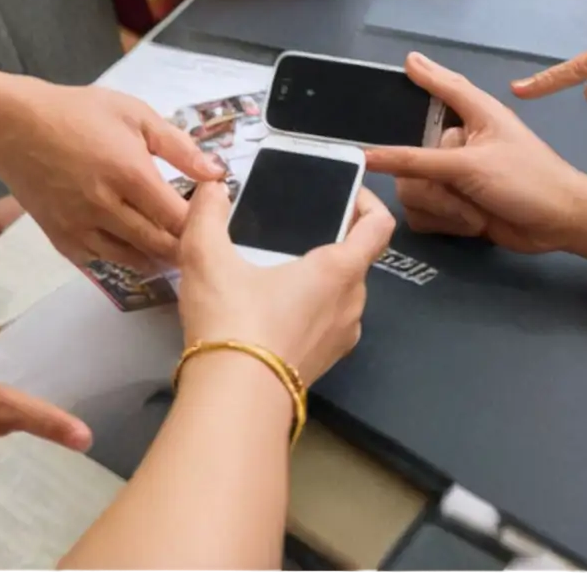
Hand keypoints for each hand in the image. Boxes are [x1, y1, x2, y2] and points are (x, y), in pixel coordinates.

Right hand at [0, 83, 225, 269]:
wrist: (16, 128)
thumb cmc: (80, 113)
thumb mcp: (136, 115)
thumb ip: (178, 146)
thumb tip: (215, 172)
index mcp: (130, 174)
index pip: (179, 217)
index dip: (201, 222)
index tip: (210, 216)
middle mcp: (107, 208)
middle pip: (159, 245)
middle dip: (183, 247)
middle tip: (199, 243)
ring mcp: (82, 227)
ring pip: (131, 259)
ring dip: (156, 258)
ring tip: (171, 251)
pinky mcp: (62, 239)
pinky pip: (100, 261)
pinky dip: (121, 259)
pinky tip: (134, 251)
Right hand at [175, 183, 394, 385]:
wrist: (233, 401)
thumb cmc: (232, 320)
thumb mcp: (207, 257)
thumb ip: (208, 214)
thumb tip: (212, 186)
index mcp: (338, 269)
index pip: (379, 224)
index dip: (368, 201)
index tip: (344, 193)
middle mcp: (353, 301)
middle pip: (357, 258)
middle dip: (331, 239)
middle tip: (292, 230)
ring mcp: (343, 337)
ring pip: (342, 293)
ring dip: (319, 278)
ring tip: (276, 268)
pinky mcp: (327, 362)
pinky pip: (329, 323)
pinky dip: (311, 309)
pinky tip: (271, 309)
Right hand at [366, 53, 586, 255]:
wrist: (559, 226)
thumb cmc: (526, 181)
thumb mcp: (469, 166)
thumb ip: (415, 159)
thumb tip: (370, 142)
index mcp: (469, 115)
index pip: (437, 87)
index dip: (420, 78)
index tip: (397, 71)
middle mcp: (455, 142)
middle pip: (407, 158)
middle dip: (431, 185)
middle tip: (456, 191)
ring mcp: (452, 176)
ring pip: (411, 191)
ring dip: (443, 208)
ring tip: (472, 214)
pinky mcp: (451, 206)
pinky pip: (421, 213)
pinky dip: (444, 223)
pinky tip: (469, 225)